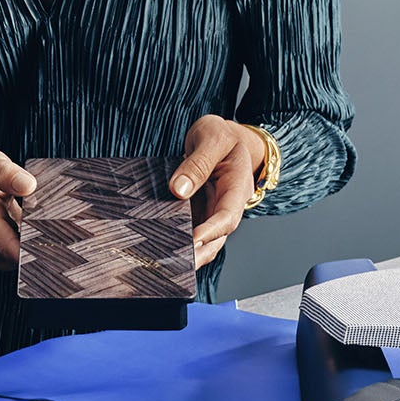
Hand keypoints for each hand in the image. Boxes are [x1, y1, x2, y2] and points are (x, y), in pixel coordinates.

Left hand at [170, 115, 262, 270]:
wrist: (227, 137)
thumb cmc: (224, 136)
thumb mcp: (213, 137)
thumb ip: (198, 163)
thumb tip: (179, 189)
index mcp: (237, 187)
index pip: (227, 216)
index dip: (211, 231)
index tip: (193, 241)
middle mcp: (228, 204)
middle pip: (218, 238)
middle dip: (199, 254)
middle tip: (177, 264)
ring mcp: (214, 210)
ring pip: (205, 240)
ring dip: (190, 254)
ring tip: (166, 264)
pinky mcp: (200, 211)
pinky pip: (192, 230)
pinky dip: (180, 241)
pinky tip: (162, 248)